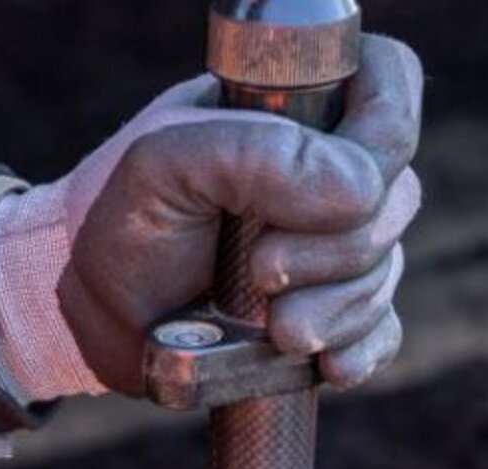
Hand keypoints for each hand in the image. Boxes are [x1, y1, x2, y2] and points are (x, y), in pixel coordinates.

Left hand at [0, 37, 423, 400]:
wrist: (90, 313)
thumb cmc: (117, 220)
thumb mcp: (161, 166)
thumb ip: (255, 155)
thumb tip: (360, 190)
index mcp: (293, 114)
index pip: (388, 84)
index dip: (387, 131)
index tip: (340, 187)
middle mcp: (325, 175)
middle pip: (396, 195)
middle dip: (337, 249)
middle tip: (260, 272)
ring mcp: (332, 248)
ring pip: (385, 270)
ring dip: (336, 309)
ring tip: (271, 327)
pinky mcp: (328, 316)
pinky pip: (381, 332)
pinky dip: (359, 350)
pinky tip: (324, 364)